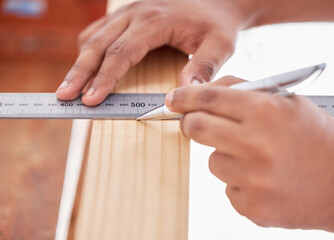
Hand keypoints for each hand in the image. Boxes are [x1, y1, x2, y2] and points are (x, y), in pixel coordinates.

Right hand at [56, 0, 251, 105]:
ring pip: (94, 36)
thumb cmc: (216, 24)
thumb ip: (204, 67)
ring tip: (69, 87)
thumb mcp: (220, 45)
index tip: (91, 99)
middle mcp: (136, 13)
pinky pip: (99, 30)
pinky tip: (84, 66)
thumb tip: (183, 92)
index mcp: (155, 21)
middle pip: (98, 44)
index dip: (104, 78)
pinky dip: (88, 49)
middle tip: (64, 96)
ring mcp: (129, 12)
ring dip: (79, 62)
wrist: (216, 2)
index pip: (122, 52)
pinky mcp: (128, 16)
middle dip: (80, 73)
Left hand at [165, 76, 333, 237]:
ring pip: (212, 161)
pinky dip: (239, 181)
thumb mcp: (289, 103)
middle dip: (190, 123)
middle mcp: (255, 144)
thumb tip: (206, 91)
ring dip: (225, 156)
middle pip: (196, 128)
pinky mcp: (249, 205)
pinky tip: (265, 179)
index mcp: (266, 112)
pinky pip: (227, 187)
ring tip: (257, 159)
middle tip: (195, 123)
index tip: (173, 99)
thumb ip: (246, 92)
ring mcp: (251, 179)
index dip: (184, 97)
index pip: (208, 99)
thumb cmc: (319, 140)